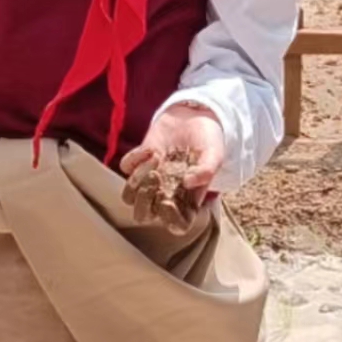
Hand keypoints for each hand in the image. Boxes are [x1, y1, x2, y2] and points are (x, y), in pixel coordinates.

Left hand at [120, 103, 226, 232]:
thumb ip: (206, 171)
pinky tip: (150, 149)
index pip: (176, 225)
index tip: (167, 202)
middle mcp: (167, 194)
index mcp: (188, 200)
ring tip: (156, 160)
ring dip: (137, 181)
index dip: (170, 219)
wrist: (195, 116)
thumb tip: (188, 182)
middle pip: (145, 215)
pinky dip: (133, 159)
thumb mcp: (215, 154)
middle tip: (158, 177)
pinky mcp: (138, 161)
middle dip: (145, 201)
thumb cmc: (209, 140)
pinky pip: (126, 168)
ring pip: (130, 197)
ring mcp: (150, 179)